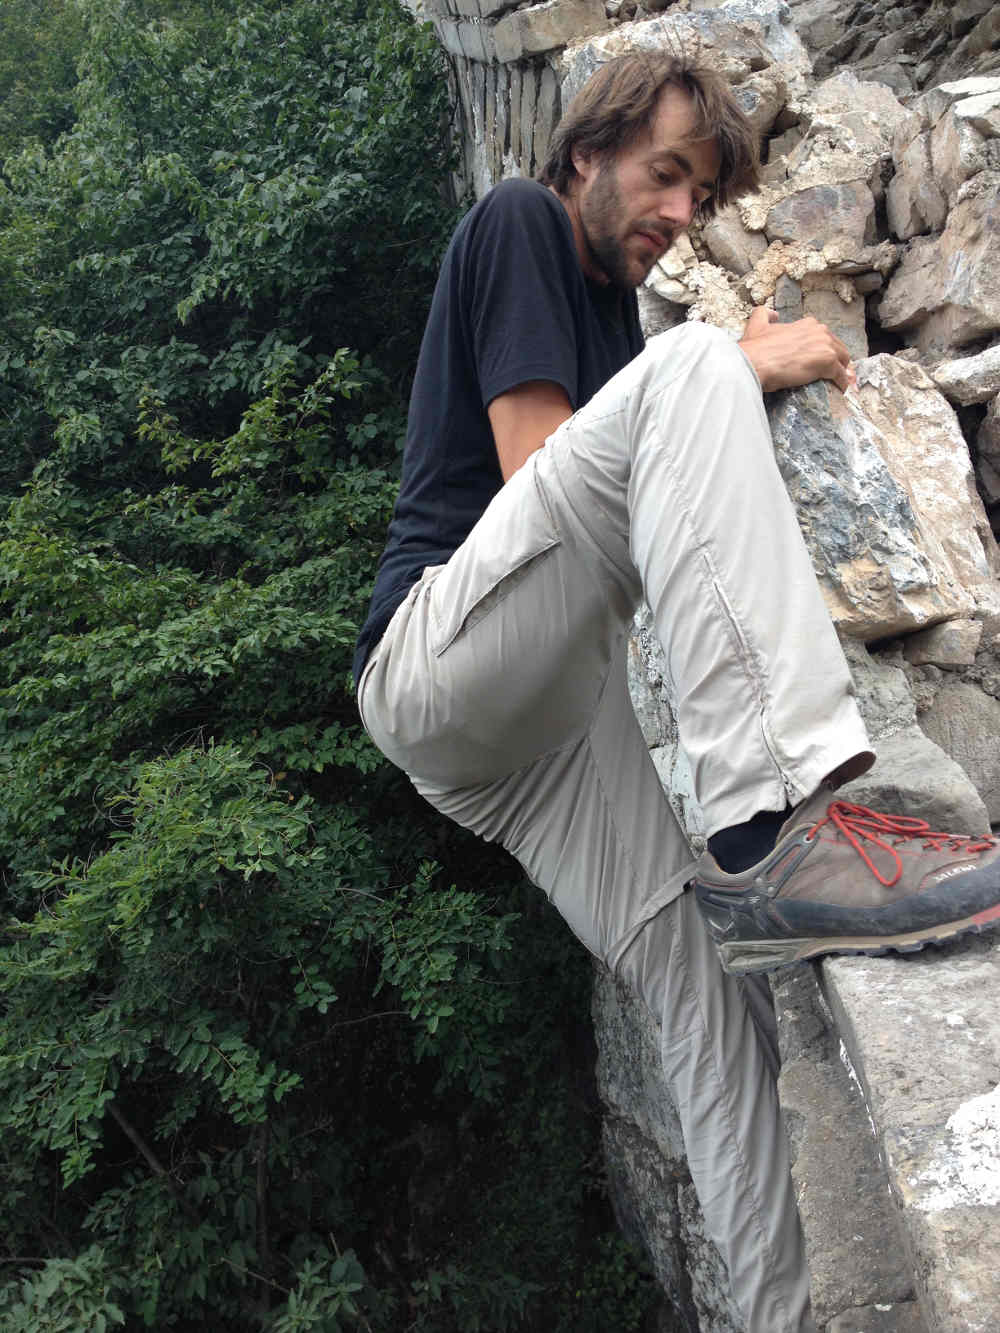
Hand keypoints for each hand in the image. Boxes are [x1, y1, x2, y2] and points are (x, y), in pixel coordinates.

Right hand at [738, 307, 855, 393]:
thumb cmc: (755, 348)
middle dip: (838, 360)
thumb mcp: (757, 325)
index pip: (825, 337)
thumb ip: (765, 315)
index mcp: (807, 324)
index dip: (825, 349)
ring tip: (840, 382)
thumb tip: (772, 314)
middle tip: (836, 372)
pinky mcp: (827, 363)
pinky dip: (842, 383)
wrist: (754, 362)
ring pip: (843, 360)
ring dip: (843, 371)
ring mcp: (825, 346)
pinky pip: (841, 375)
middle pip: (838, 347)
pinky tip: (841, 389)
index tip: (822, 358)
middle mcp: (820, 331)